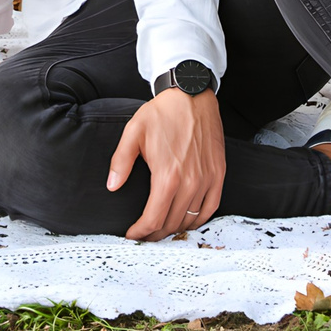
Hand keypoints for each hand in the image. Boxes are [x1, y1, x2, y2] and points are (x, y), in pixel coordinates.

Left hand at [107, 87, 224, 240]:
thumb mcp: (133, 133)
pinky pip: (210, 208)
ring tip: (162, 229)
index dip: (140, 232)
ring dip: (175, 229)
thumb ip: (121, 162)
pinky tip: (187, 220)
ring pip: (190, 219)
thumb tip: (112, 186)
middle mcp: (190, 182)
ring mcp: (207, 179)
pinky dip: (198, 220)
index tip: (133, 235)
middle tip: (144, 234)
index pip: (153, 219)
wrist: (192, 95)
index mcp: (167, 176)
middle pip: (171, 223)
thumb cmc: (163, 113)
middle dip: (155, 234)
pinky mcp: (218, 174)